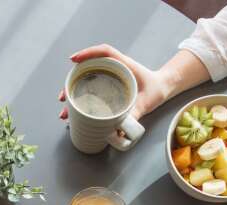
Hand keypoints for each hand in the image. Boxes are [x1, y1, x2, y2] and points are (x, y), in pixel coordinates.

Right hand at [58, 44, 209, 120]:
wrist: (162, 89)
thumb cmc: (155, 90)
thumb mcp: (147, 103)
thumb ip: (134, 114)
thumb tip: (119, 131)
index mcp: (123, 65)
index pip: (104, 52)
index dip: (88, 53)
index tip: (73, 60)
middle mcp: (113, 69)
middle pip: (88, 68)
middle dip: (72, 81)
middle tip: (63, 96)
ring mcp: (109, 77)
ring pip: (86, 80)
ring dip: (73, 92)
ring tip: (65, 109)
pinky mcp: (108, 87)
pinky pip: (91, 88)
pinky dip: (80, 98)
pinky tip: (74, 111)